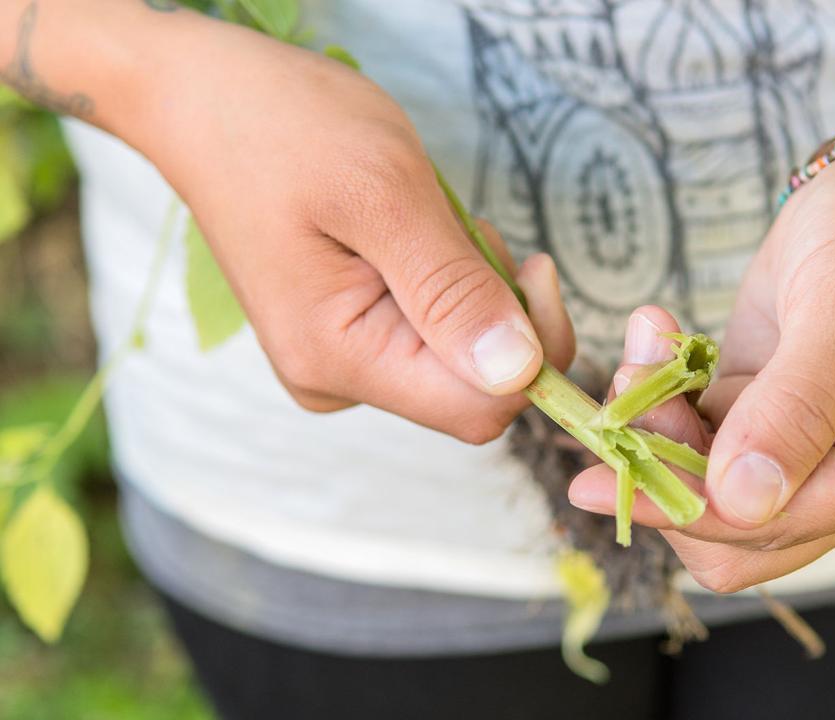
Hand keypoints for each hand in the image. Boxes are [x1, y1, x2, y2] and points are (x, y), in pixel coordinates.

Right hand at [124, 12, 572, 442]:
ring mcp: (338, 363)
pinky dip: (445, 284)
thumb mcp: (384, 192)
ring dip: (471, 289)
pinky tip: (413, 234)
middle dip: (499, 310)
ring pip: (457, 358)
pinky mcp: (344, 337)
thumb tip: (519, 373)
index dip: (534, 352)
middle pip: (474, 388)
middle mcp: (337, 381)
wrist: (203, 99)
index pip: (483, 408)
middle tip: (466, 228)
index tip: (534, 266)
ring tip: (427, 219)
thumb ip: (453, 290)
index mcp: (341, 359)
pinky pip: (428, 333)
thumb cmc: (284, 127)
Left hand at [569, 138, 834, 591]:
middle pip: (742, 536)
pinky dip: (665, 404)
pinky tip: (655, 342)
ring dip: (658, 436)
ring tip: (641, 351)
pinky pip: (703, 442)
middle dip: (667, 478)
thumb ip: (798, 404)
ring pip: (711, 493)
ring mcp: (817, 449)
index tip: (598, 479)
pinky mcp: (771, 414)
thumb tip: (744, 501)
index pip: (784, 525)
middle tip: (625, 395)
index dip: (690, 508)